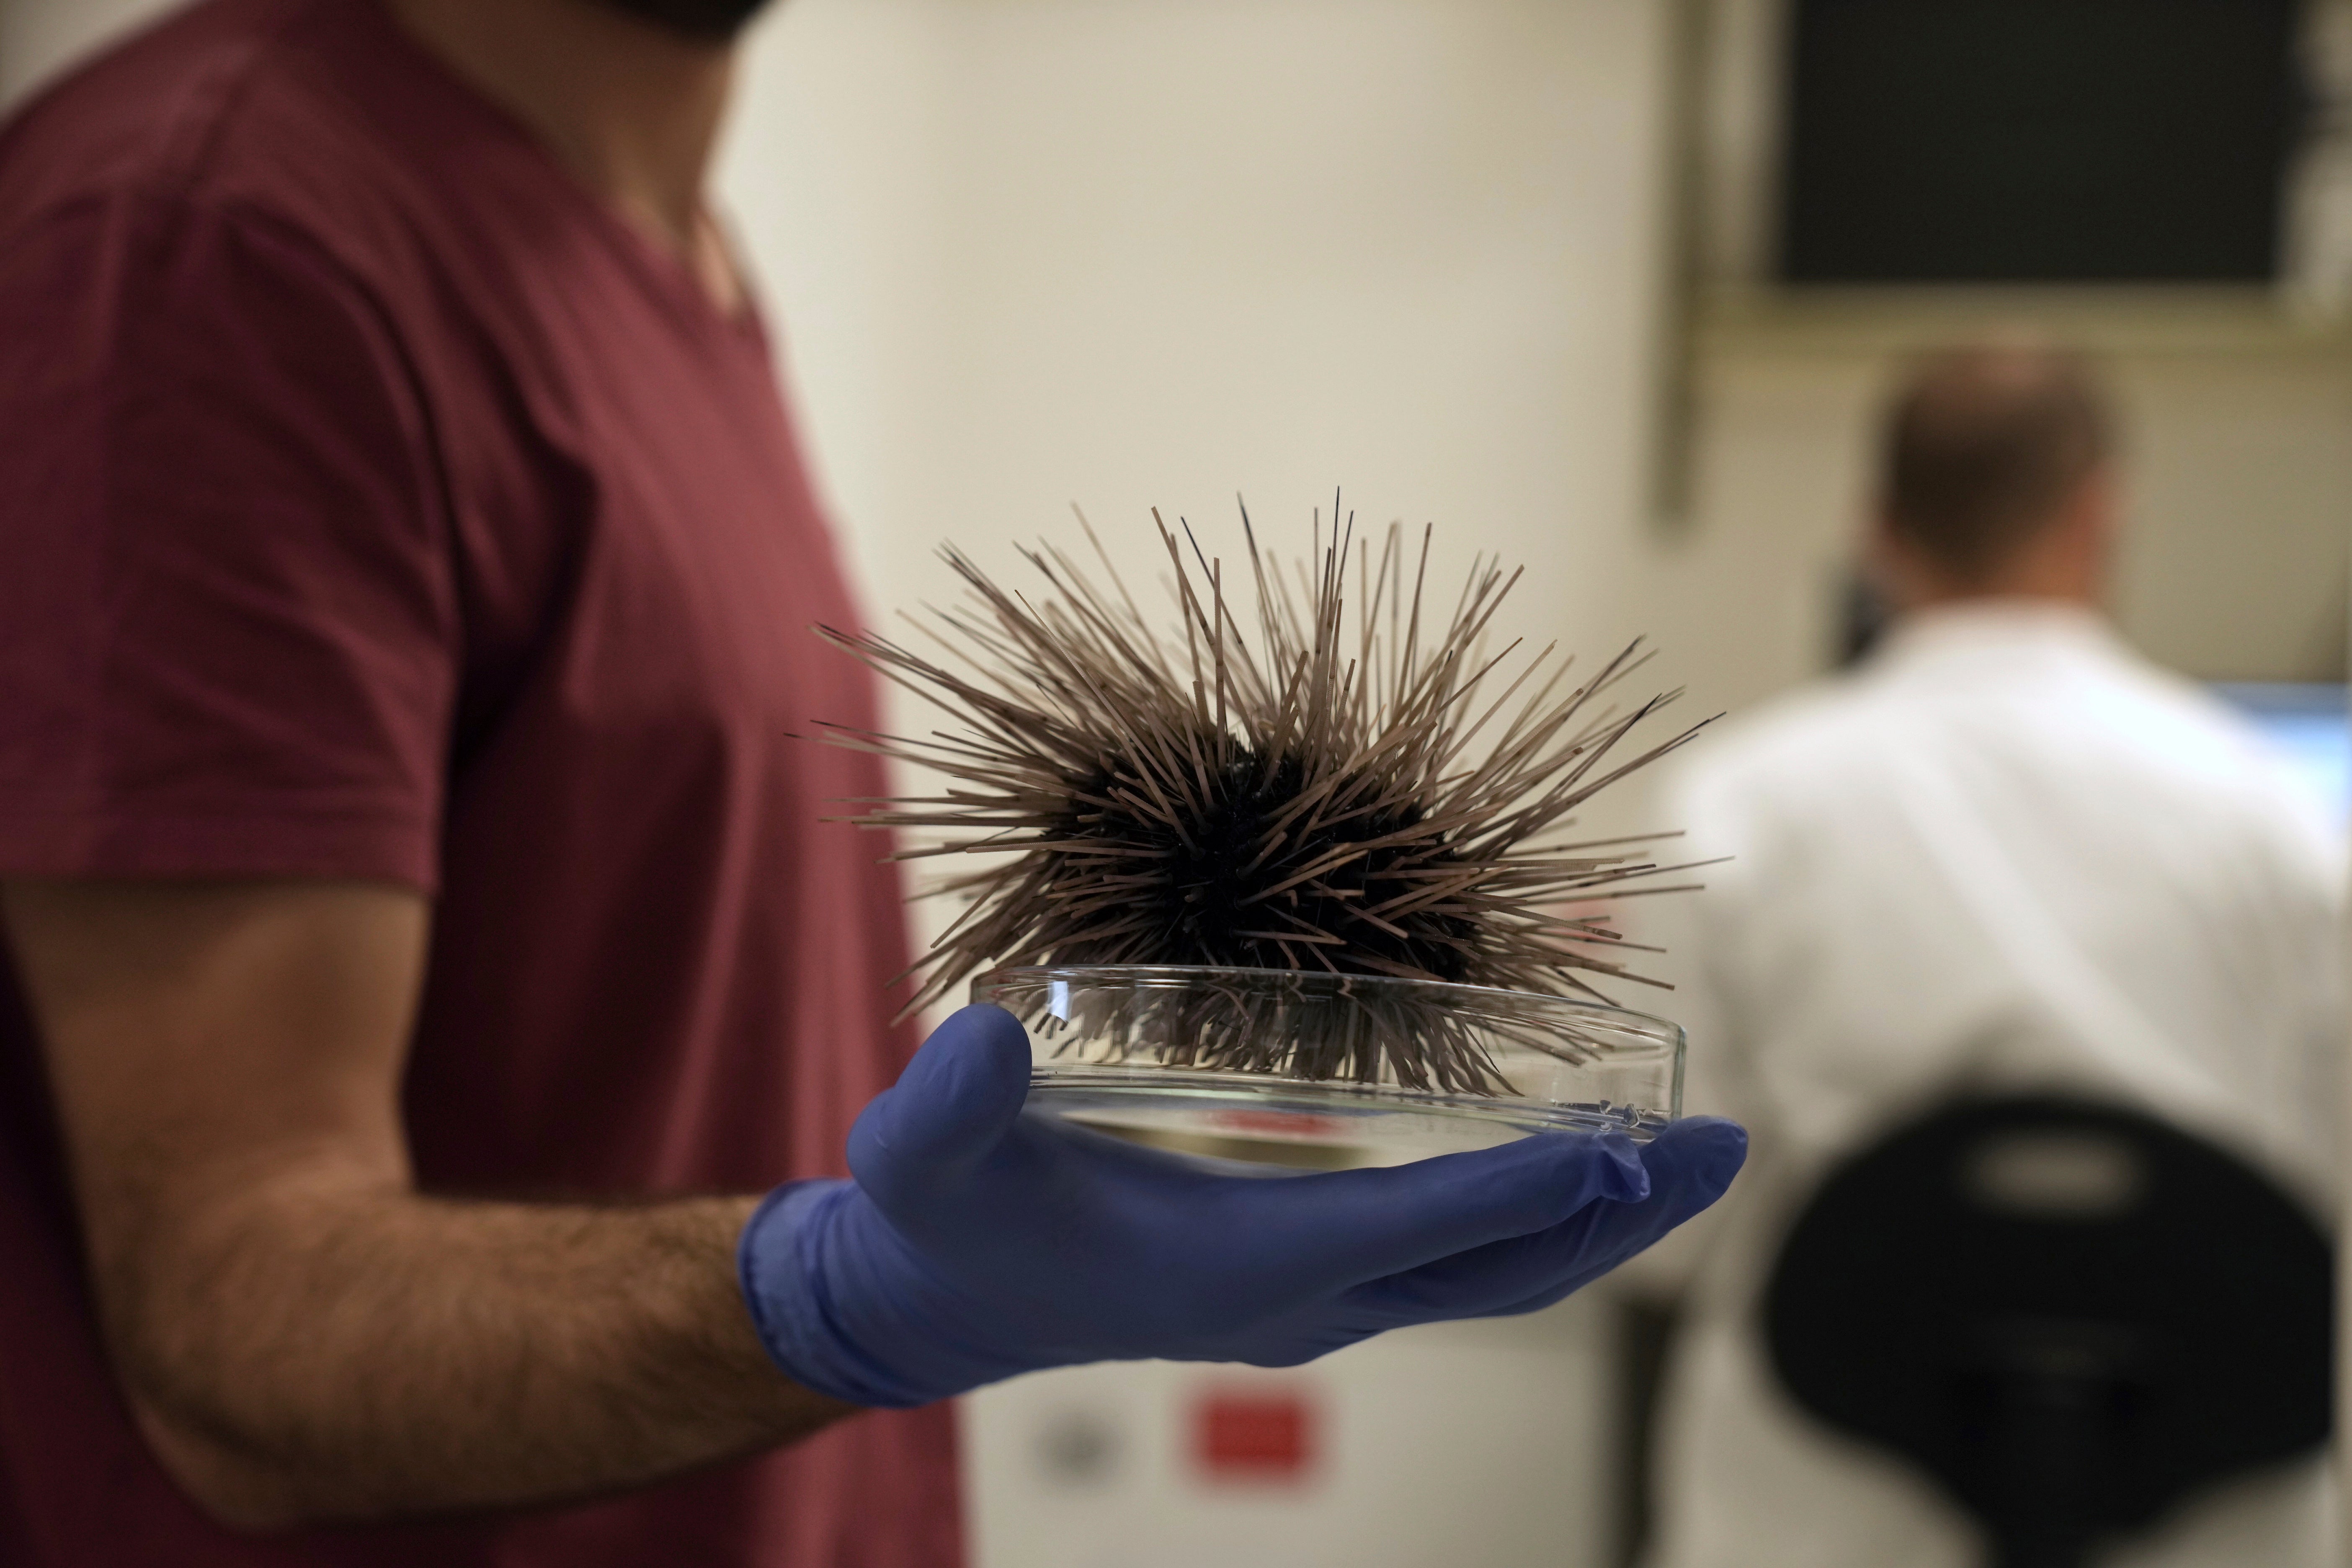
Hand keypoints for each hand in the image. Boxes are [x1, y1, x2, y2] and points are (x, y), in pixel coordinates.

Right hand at [739, 1005, 1744, 1406]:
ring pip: (1492, 1277)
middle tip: (1720, 1147)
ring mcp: (1314, 1298)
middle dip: (1613, 1218)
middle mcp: (1300, 1297)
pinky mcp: (1310, 1280)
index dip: (1518, 1190)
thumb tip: (992, 1032)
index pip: (1409, 1227)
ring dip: (1593, 1221)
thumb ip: (949, 1101)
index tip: (1620, 1148)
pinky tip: (1573, 1166)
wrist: (943, 1297)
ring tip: (1685, 1157)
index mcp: (1237, 1264)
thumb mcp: (926, 1154)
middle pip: (1496, 1275)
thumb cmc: (949, 1218)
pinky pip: (1456, 1262)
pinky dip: (1531, 1218)